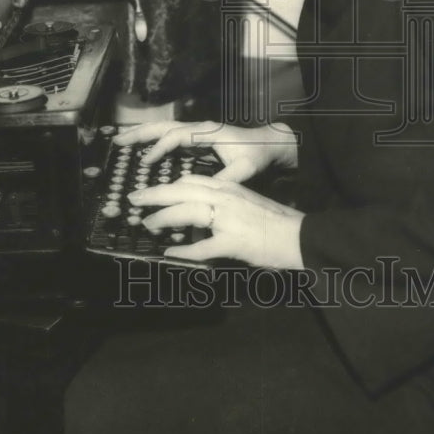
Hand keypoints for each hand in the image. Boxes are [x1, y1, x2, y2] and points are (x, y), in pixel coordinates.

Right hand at [115, 120, 297, 182]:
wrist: (271, 144)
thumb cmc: (258, 155)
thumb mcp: (245, 169)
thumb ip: (227, 179)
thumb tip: (207, 191)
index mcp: (207, 132)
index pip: (176, 136)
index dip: (160, 148)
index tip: (146, 162)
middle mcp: (200, 128)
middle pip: (164, 126)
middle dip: (140, 133)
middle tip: (117, 140)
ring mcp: (198, 132)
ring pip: (165, 129)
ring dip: (144, 134)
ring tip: (122, 140)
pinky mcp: (198, 139)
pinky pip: (171, 137)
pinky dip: (154, 140)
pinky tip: (144, 150)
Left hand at [128, 173, 304, 268]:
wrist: (299, 235)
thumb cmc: (275, 221)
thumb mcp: (247, 202)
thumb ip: (224, 202)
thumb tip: (202, 212)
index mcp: (229, 187)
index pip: (191, 179)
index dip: (169, 184)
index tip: (153, 189)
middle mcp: (225, 197)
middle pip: (181, 190)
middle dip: (154, 194)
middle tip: (134, 198)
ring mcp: (228, 219)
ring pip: (186, 212)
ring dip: (162, 218)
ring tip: (146, 223)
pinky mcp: (232, 242)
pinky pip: (201, 247)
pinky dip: (184, 251)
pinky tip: (170, 254)